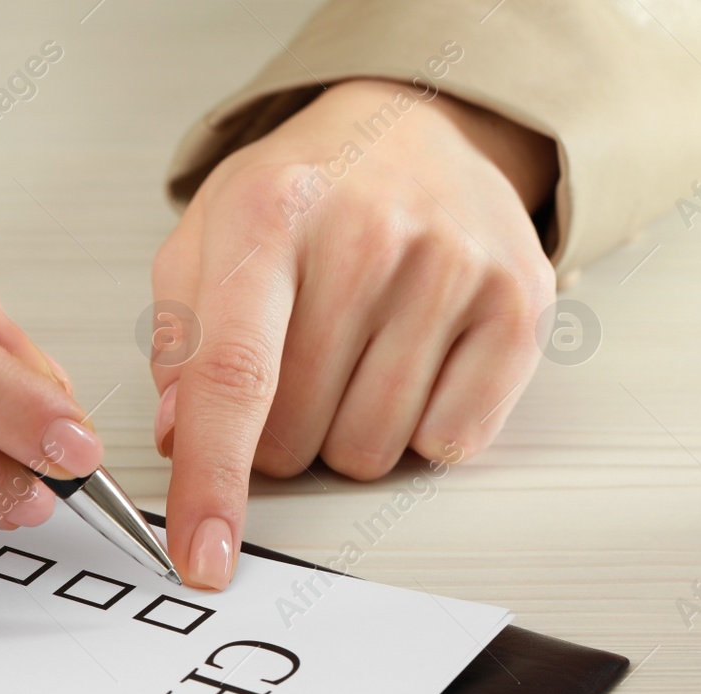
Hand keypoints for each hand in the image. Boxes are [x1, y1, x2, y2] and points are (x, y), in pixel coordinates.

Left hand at [151, 78, 557, 588]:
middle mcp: (367, 237)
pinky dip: (419, 428)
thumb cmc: (302, 198)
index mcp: (268, 217)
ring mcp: (453, 268)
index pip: (232, 377)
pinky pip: (449, 443)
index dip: (211, 481)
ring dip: (344, 433)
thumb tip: (178, 438)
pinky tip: (410, 360)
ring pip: (370, 453)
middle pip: (297, 438)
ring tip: (352, 354)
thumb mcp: (205, 243)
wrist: (414, 130)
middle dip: (274, 435)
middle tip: (292, 366)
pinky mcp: (522, 303)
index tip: (201, 557)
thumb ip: (178, 343)